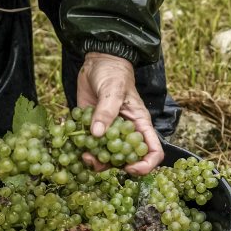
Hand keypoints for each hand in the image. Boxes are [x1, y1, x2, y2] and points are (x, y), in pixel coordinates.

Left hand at [76, 52, 164, 175]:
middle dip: (113, 166)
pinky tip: (76, 146)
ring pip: (107, 157)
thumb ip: (106, 111)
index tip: (129, 168)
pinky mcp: (93, 129)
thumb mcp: (113, 89)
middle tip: (95, 161)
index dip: (145, 165)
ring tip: (84, 156)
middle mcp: (126, 132)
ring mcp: (109, 132)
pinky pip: (91, 147)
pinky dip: (84, 151)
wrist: (97, 62)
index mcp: (140, 124)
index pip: (153, 152)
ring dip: (96, 161)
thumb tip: (98, 134)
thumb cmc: (113, 73)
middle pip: (127, 160)